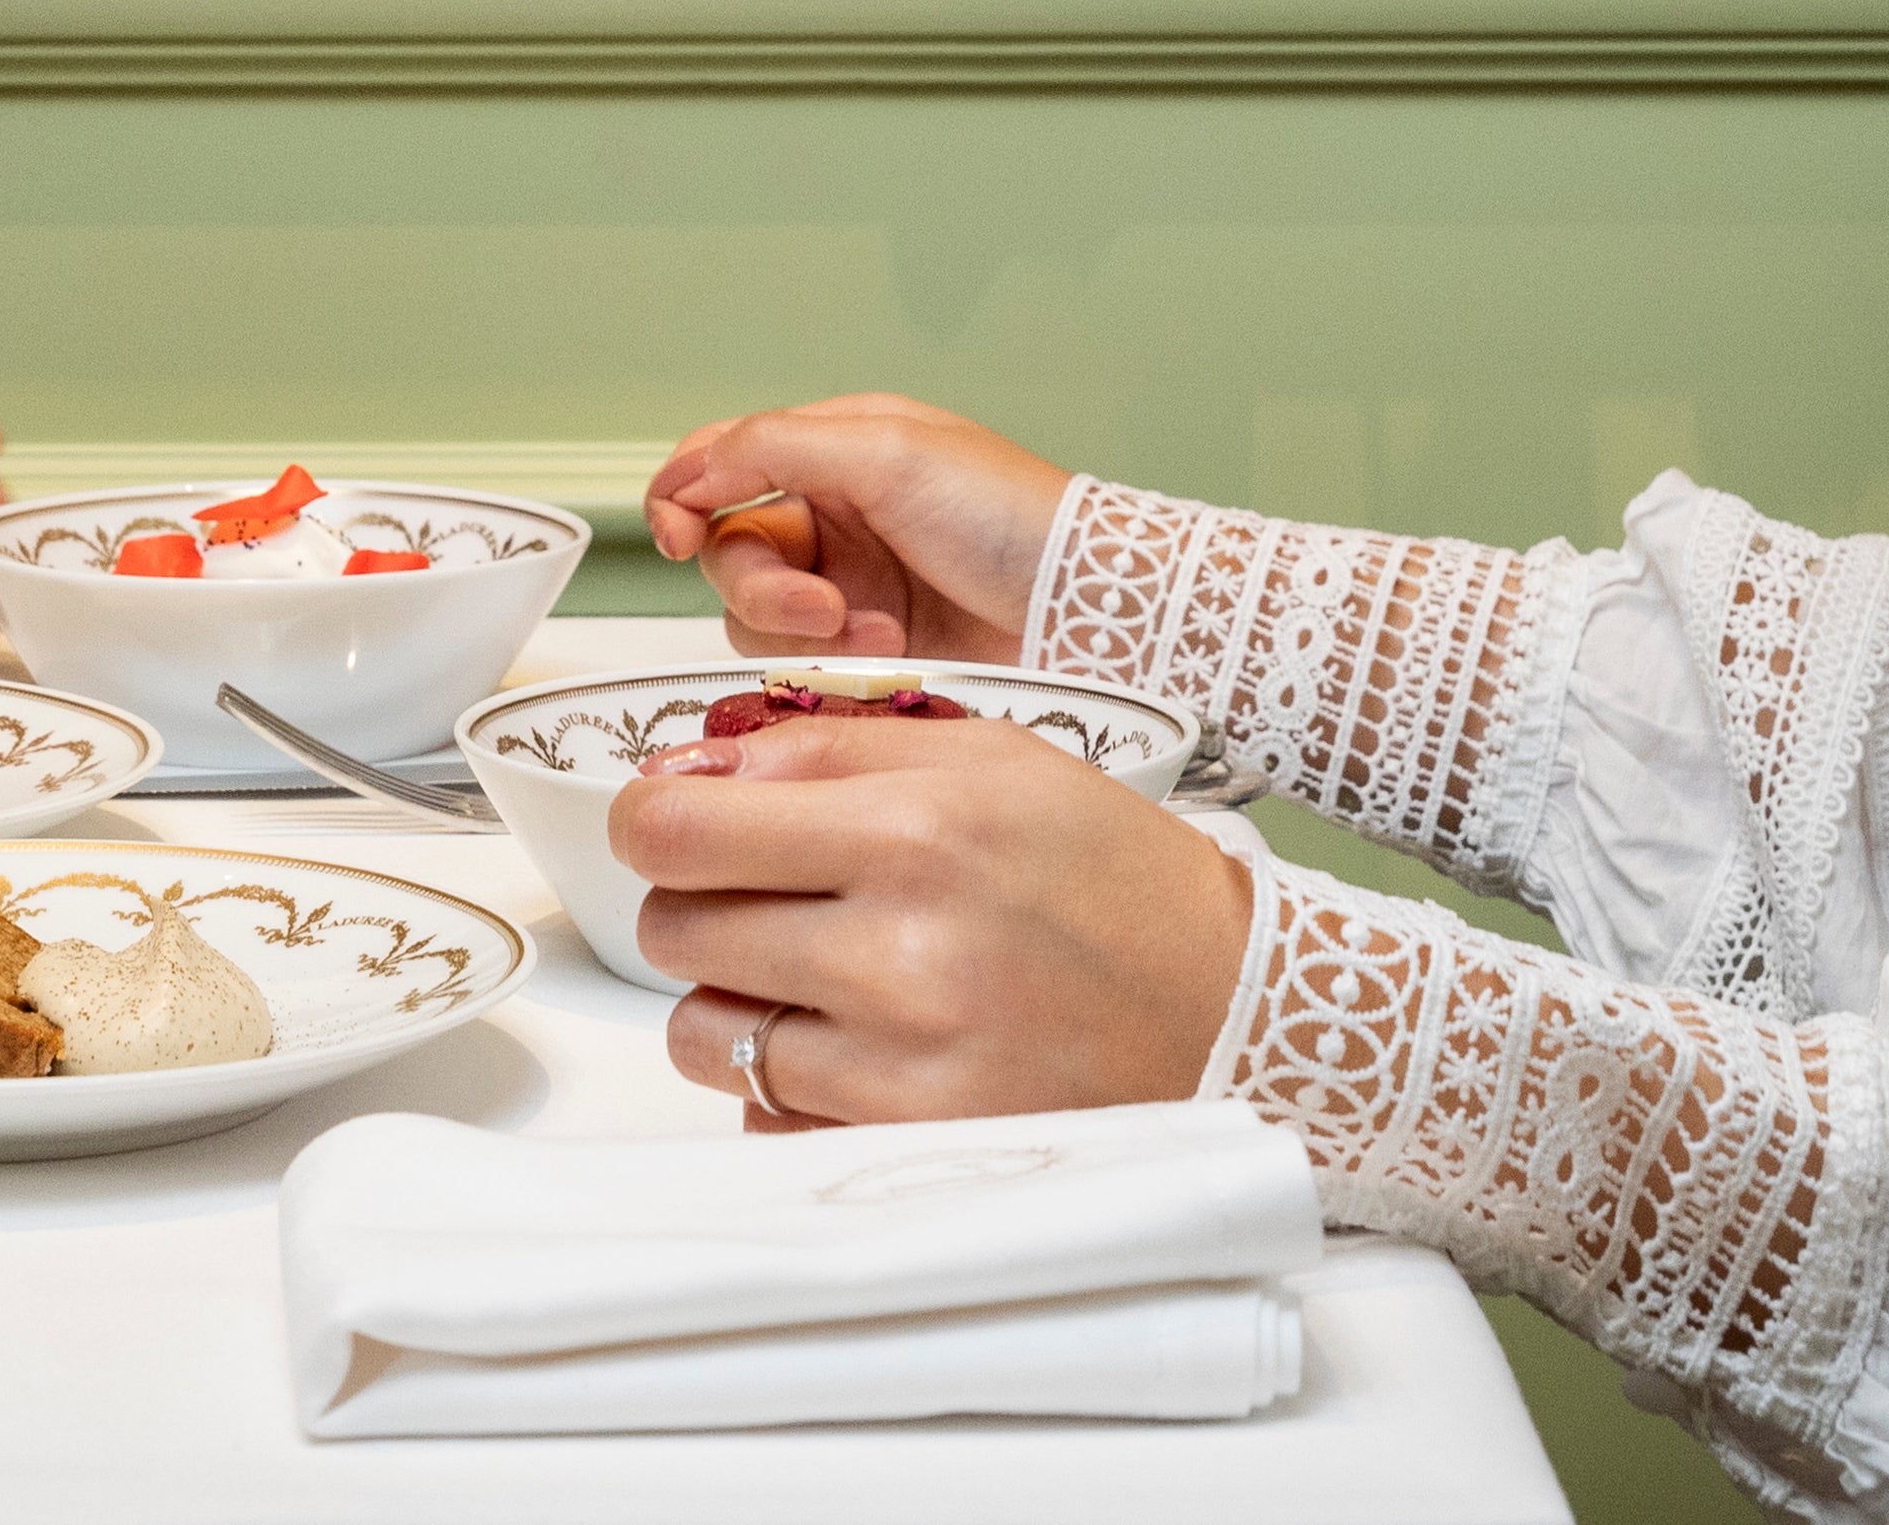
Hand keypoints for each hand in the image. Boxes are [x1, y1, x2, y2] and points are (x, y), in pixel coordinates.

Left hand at [614, 717, 1253, 1130]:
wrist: (1234, 1009)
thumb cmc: (1111, 876)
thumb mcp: (988, 757)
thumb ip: (826, 747)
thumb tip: (687, 766)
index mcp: (917, 824)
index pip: (682, 827)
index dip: (654, 819)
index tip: (672, 823)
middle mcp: (904, 945)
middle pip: (677, 926)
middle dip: (699, 904)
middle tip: (768, 897)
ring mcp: (909, 1059)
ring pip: (706, 1030)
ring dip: (736, 999)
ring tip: (821, 976)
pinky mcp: (917, 1142)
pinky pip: (767, 1114)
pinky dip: (788, 1082)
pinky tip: (863, 1045)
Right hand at [640, 395, 1067, 661]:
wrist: (1088, 614)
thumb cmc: (1011, 517)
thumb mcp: (888, 452)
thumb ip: (771, 447)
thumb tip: (687, 466)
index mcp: (836, 448)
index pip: (722, 460)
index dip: (682, 494)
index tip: (672, 533)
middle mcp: (836, 515)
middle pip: (731, 549)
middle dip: (761, 584)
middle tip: (817, 605)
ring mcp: (852, 585)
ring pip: (758, 615)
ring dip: (801, 627)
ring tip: (872, 632)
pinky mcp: (870, 649)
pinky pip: (802, 662)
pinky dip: (832, 662)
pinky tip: (890, 654)